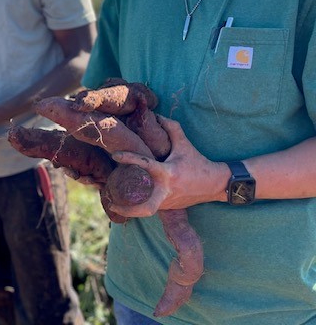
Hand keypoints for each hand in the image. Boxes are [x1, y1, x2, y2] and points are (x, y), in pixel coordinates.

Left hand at [108, 116, 224, 216]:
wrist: (215, 184)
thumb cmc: (197, 162)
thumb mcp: (184, 144)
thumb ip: (171, 128)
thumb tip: (156, 116)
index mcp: (168, 173)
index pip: (145, 165)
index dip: (129, 158)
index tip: (114, 155)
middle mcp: (166, 190)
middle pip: (145, 208)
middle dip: (127, 210)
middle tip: (110, 202)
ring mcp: (168, 202)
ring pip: (145, 210)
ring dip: (129, 208)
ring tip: (113, 201)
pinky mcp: (169, 208)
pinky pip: (150, 208)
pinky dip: (139, 205)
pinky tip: (128, 201)